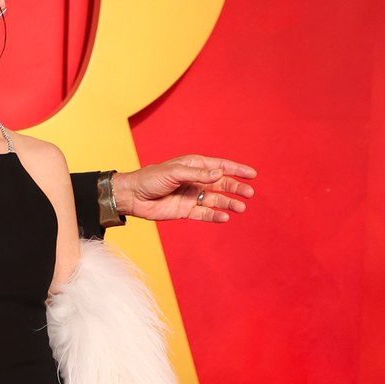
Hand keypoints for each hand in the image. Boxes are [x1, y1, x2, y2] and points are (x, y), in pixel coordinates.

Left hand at [113, 155, 255, 222]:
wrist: (132, 196)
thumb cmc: (150, 178)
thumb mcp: (174, 172)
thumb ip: (197, 174)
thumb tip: (220, 174)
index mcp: (193, 166)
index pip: (220, 166)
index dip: (236, 169)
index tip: (252, 174)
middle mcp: (195, 180)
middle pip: (221, 184)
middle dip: (236, 188)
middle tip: (249, 193)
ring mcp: (191, 196)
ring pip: (216, 199)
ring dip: (229, 203)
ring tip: (241, 208)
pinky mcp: (185, 210)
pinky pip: (204, 214)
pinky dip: (215, 215)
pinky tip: (225, 217)